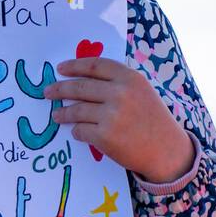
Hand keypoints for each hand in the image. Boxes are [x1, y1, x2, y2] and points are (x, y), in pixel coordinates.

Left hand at [45, 57, 194, 182]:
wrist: (166, 150)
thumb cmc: (153, 120)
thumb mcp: (142, 91)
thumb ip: (118, 82)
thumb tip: (83, 78)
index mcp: (130, 78)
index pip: (94, 66)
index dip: (74, 66)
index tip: (61, 68)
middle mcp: (120, 93)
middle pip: (80, 87)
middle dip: (60, 89)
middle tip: (48, 92)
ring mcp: (112, 115)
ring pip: (76, 110)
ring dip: (63, 112)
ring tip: (57, 115)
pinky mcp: (105, 136)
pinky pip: (80, 130)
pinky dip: (76, 131)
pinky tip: (76, 132)